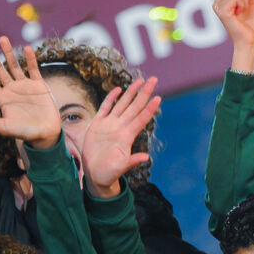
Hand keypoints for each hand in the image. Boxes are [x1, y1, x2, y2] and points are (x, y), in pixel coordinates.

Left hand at [0, 37, 60, 149]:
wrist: (46, 134)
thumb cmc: (24, 133)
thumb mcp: (4, 127)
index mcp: (2, 98)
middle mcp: (12, 89)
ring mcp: (25, 86)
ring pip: (14, 65)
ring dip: (8, 52)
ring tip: (2, 38)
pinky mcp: (39, 85)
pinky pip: (33, 69)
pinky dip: (30, 59)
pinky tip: (27, 48)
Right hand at [80, 78, 160, 198]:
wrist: (95, 174)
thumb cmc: (109, 173)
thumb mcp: (120, 167)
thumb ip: (132, 161)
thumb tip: (146, 157)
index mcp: (126, 137)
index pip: (141, 119)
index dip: (149, 108)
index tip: (158, 97)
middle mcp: (120, 128)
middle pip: (135, 106)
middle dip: (144, 93)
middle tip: (154, 79)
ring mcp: (109, 125)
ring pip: (122, 104)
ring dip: (131, 93)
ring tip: (140, 81)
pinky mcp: (97, 125)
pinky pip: (105, 108)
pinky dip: (111, 99)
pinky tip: (118, 90)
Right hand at [213, 0, 253, 71]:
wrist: (249, 41)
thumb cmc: (250, 26)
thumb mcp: (252, 3)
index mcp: (222, 0)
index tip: (244, 7)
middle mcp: (217, 2)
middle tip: (243, 11)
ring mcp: (218, 6)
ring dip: (245, 2)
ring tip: (241, 14)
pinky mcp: (222, 11)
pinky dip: (243, 4)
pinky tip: (239, 15)